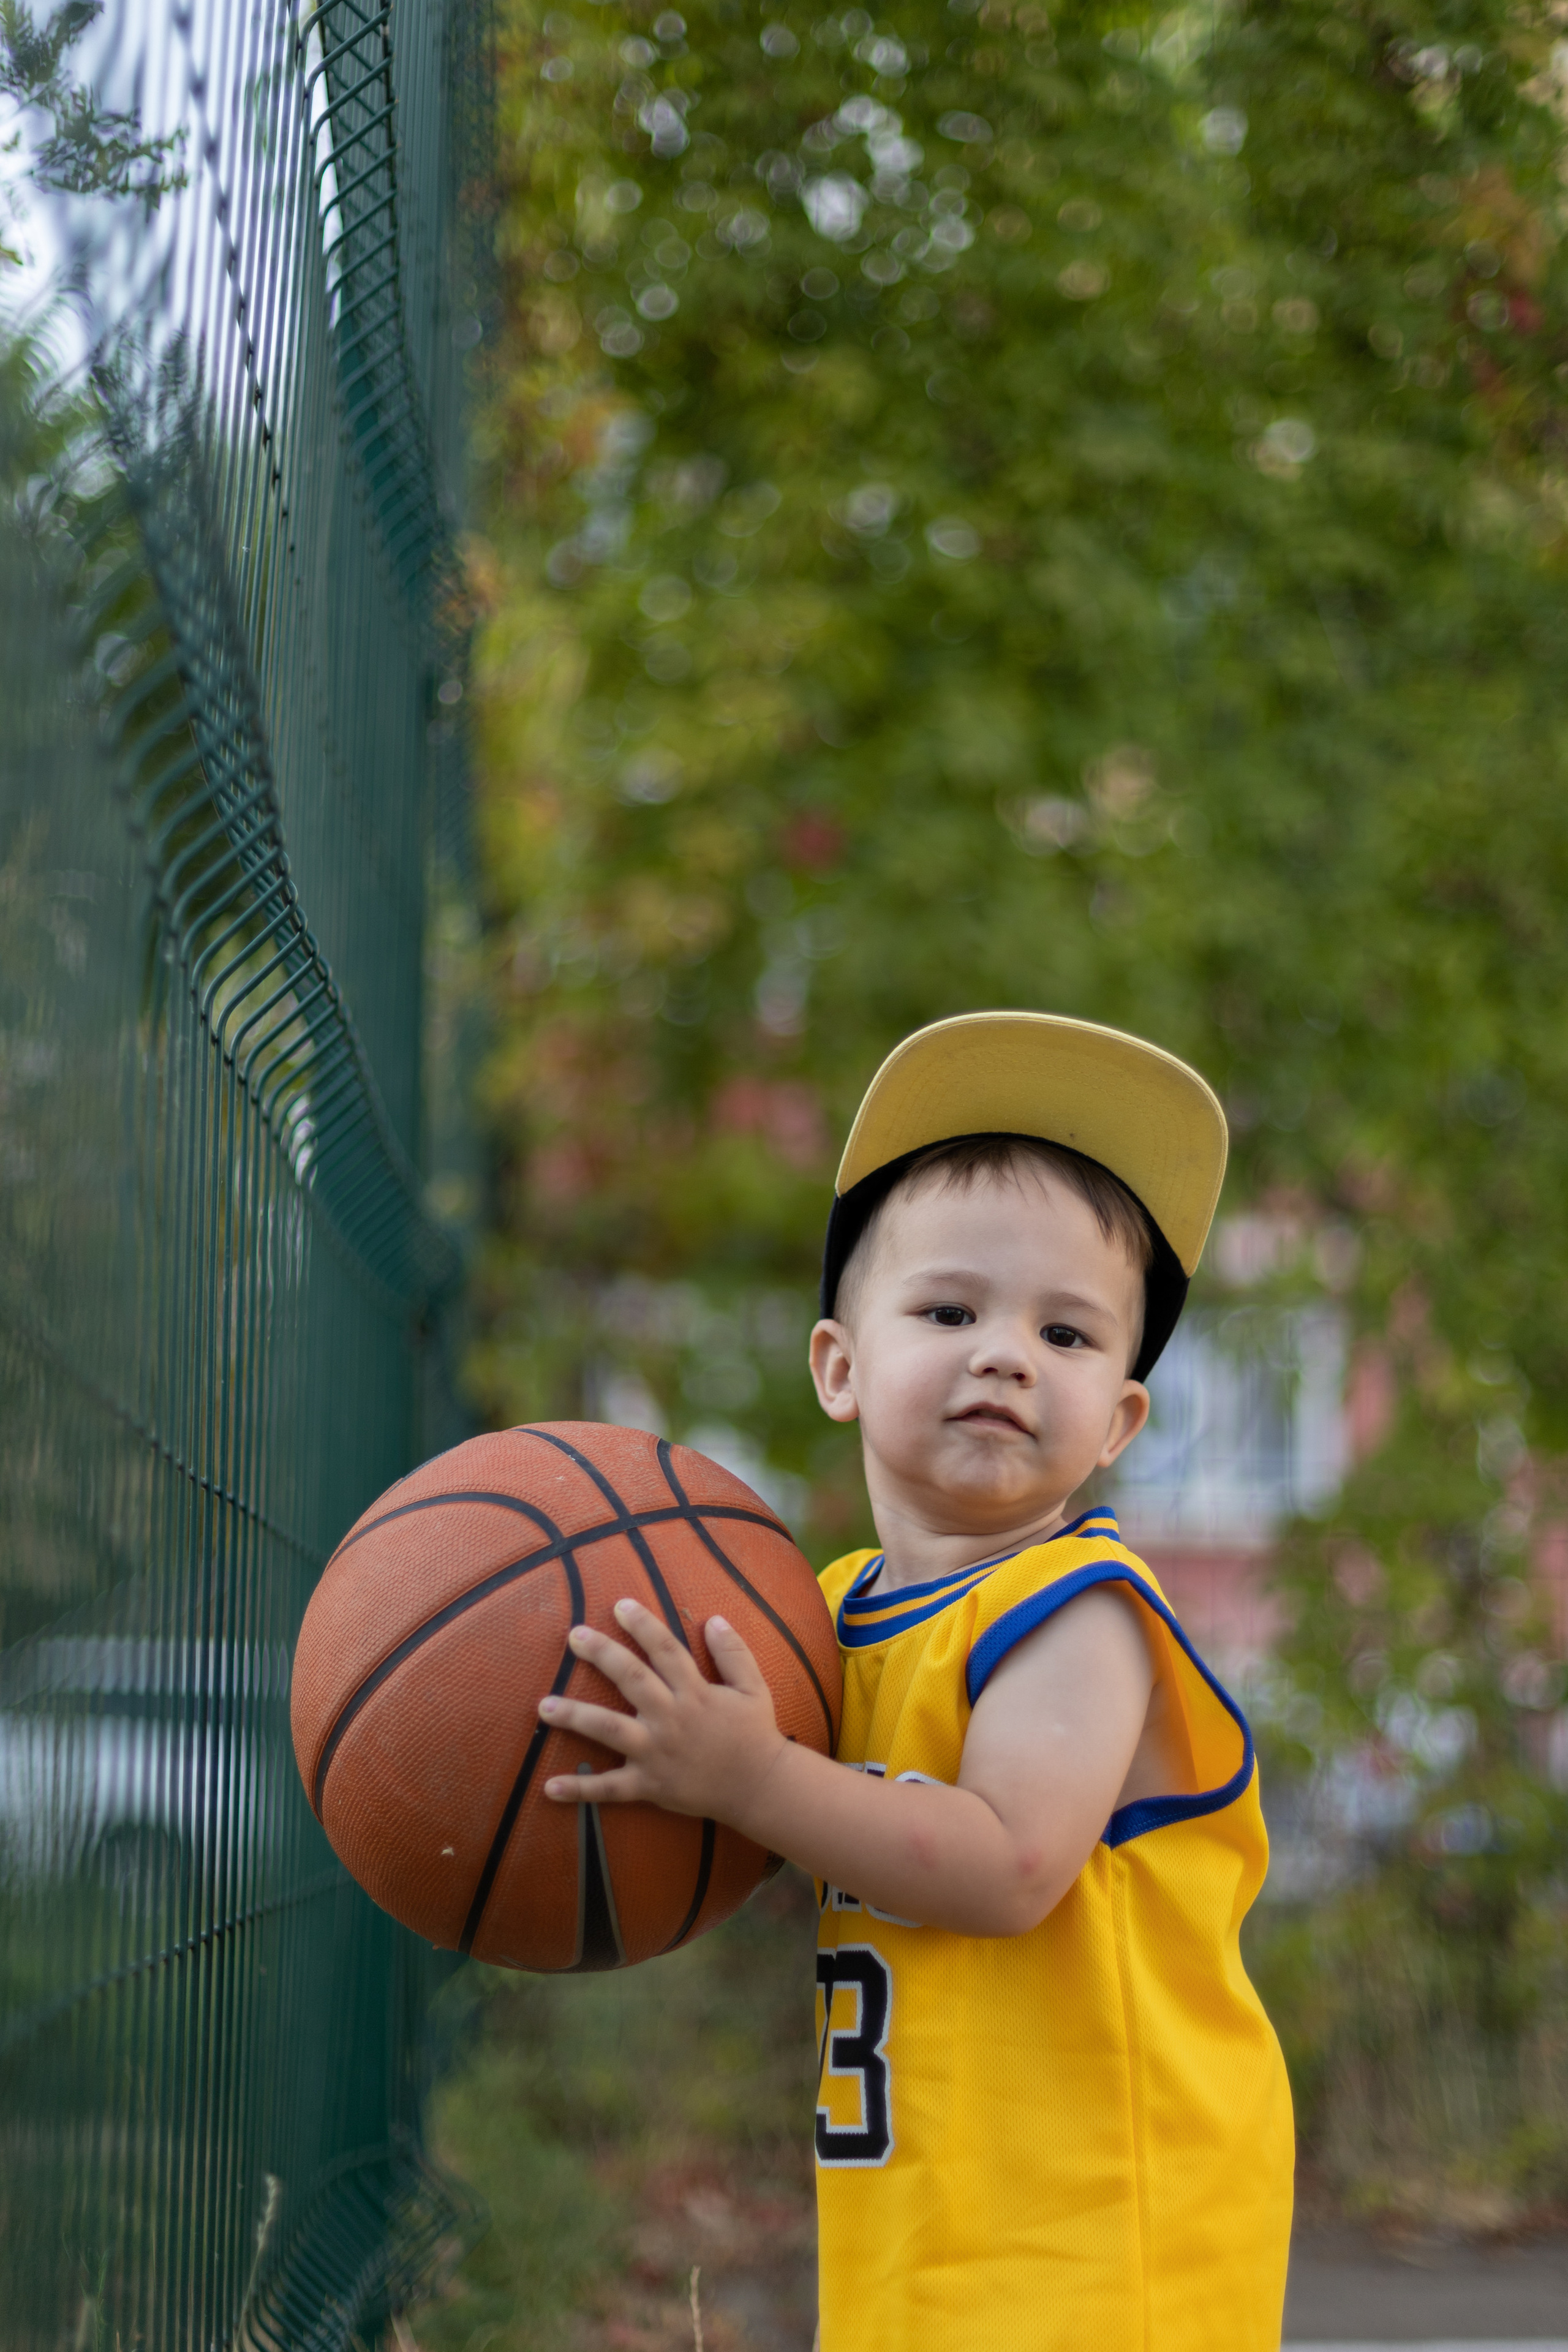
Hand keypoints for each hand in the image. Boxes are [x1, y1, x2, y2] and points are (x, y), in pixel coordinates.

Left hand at [539, 1597, 786, 1822]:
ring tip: (544, 1705)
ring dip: (575, 1716)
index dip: (642, 1625)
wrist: (760, 1787)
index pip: (665, 1649)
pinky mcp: (650, 1785)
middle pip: (631, 1679)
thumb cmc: (755, 1734)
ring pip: (610, 1730)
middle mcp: (671, 1718)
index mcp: (695, 1692)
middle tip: (574, 1636)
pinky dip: (581, 1789)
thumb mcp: (753, 1687)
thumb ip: (733, 1652)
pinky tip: (549, 1787)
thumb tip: (713, 1619)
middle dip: (602, 1654)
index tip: (619, 1605)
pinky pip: (611, 1788)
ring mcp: (657, 1753)